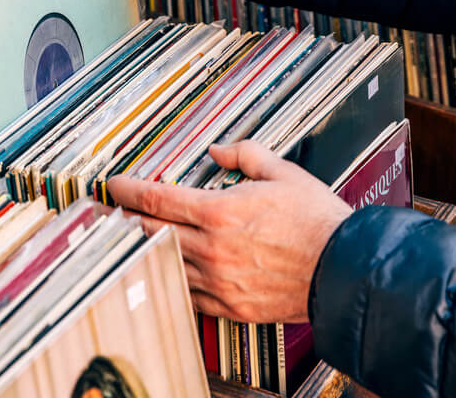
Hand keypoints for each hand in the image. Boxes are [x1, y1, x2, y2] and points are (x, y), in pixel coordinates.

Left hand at [107, 141, 351, 323]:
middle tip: (110, 210)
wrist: (345, 270)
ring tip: (132, 237)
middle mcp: (212, 249)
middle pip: (150, 232)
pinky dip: (172, 278)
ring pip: (164, 263)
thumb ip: (245, 154)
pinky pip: (187, 293)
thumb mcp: (282, 172)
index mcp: (219, 212)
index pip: (156, 199)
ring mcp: (218, 281)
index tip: (113, 185)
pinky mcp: (230, 306)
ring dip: (145, 249)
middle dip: (125, 219)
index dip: (127, 190)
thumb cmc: (317, 222)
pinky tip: (165, 268)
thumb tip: (219, 148)